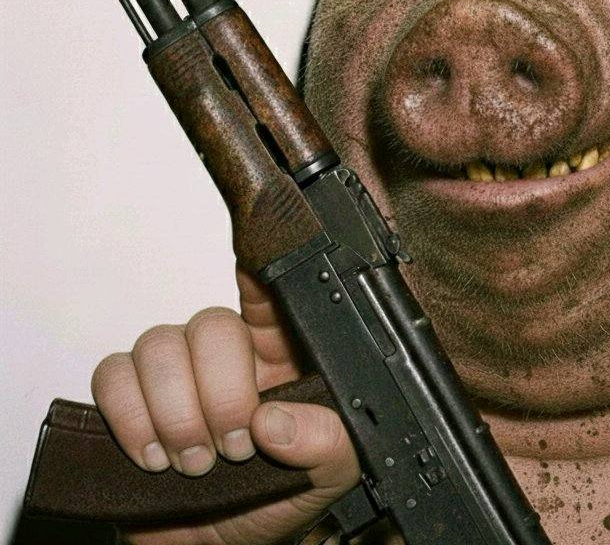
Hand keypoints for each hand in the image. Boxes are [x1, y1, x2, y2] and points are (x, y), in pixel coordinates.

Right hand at [91, 266, 360, 543]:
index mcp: (282, 351)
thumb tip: (278, 421)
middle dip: (218, 393)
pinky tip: (153, 455)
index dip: (260, 275)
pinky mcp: (130, 400)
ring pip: (158, 345)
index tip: (260, 289)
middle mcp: (226, 353)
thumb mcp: (332, 472)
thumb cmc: (279, 499)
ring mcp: (176, 373)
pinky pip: (112, 374)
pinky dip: (129, 416)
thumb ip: (328, 441)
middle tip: (234, 446)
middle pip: (209, 325)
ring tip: (195, 462)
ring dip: (174, 412)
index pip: (270, 291)